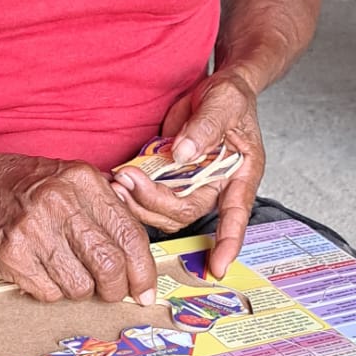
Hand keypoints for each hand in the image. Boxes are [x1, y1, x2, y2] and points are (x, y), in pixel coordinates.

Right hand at [0, 154, 157, 303]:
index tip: (145, 290)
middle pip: (109, 265)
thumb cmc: (21, 185)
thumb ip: (106, 208)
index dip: (143, 271)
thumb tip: (139, 258)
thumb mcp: (69, 180)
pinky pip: (48, 293)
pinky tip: (40, 271)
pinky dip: (50, 291)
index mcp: (83, 180)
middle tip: (112, 293)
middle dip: (116, 289)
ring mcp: (33, 228)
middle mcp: (60, 201)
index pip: (129, 235)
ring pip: (80, 286)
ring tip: (65, 272)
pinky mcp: (10, 254)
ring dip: (79, 290)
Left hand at [113, 69, 264, 276]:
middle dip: (154, 202)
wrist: (217, 88)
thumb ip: (205, 127)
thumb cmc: (231, 96)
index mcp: (240, 175)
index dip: (228, 242)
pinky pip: (150, 196)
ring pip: (163, 210)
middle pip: (184, 212)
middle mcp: (215, 186)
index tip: (218, 267)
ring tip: (117, 180)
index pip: (236, 215)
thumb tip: (183, 154)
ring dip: (138, 202)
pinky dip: (131, 192)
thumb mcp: (224, 102)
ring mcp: (191, 184)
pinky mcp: (171, 177)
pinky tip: (114, 180)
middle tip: (127, 181)